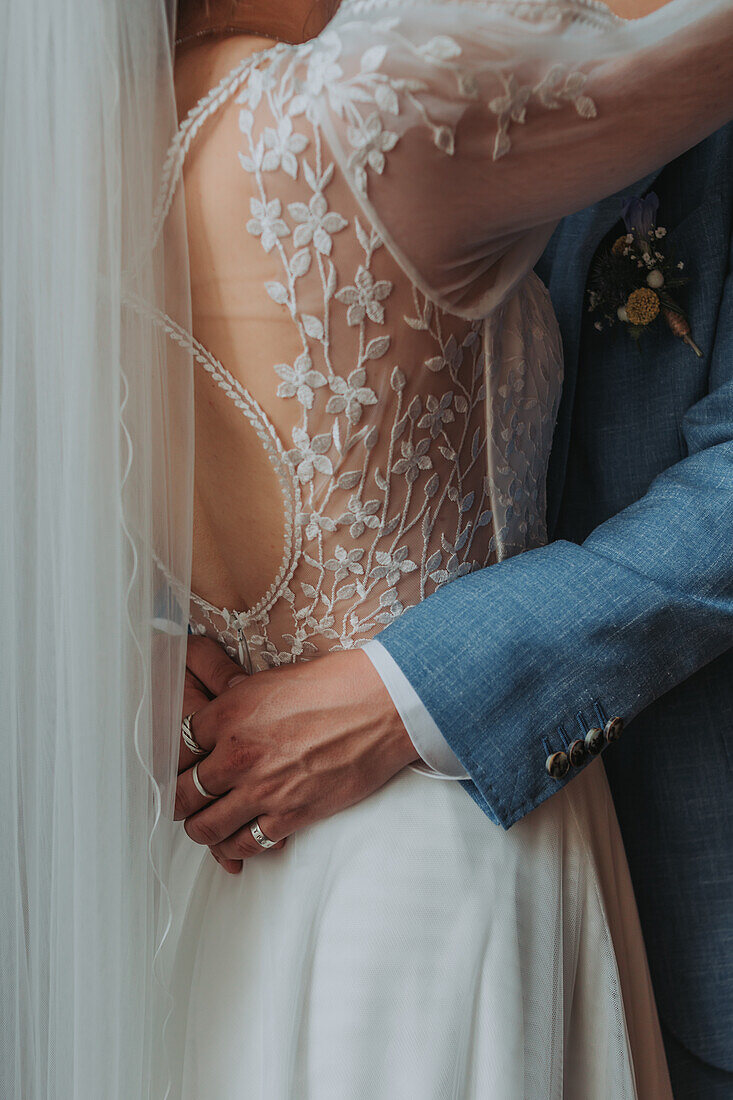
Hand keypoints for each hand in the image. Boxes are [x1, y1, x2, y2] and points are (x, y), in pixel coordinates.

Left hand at [175, 636, 418, 871]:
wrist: (382, 707)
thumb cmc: (335, 684)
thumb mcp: (271, 681)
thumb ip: (238, 703)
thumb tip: (224, 715)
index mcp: (228, 714)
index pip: (178, 747)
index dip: (176, 759)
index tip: (179, 766)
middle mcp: (236, 755)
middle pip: (181, 793)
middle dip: (178, 800)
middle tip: (181, 802)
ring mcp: (262, 790)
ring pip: (204, 828)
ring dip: (200, 829)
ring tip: (205, 825)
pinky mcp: (291, 815)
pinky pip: (246, 844)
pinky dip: (236, 847)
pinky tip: (238, 840)